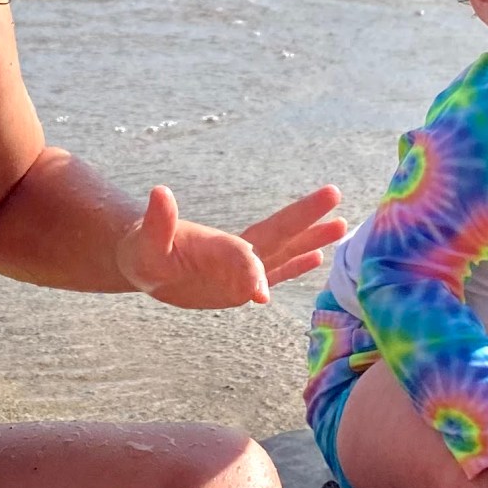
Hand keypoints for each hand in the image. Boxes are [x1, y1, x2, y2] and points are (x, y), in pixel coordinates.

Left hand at [117, 183, 344, 310]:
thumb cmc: (144, 251)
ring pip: (284, 251)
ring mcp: (241, 267)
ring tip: (343, 225)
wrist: (145, 260)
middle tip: (335, 195)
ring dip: (311, 239)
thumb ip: (158, 220)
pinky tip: (318, 259)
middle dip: (305, 218)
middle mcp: (236, 252)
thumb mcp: (147, 240)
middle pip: (277, 233)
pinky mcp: (241, 283)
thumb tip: (160, 192)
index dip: (252, 271)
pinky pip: (274, 273)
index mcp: (217, 245)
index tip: (259, 295)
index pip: (242, 257)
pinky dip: (295, 267)